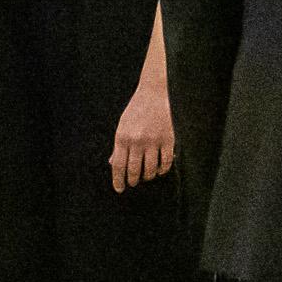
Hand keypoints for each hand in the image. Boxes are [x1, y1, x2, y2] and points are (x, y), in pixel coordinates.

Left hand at [111, 76, 175, 190]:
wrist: (154, 92)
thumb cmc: (137, 109)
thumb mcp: (123, 125)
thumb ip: (118, 145)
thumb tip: (113, 163)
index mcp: (122, 137)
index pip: (118, 165)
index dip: (118, 180)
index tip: (119, 189)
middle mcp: (137, 141)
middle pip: (134, 170)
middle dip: (133, 180)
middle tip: (133, 183)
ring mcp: (153, 141)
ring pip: (150, 169)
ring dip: (148, 176)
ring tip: (146, 177)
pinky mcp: (168, 140)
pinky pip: (165, 162)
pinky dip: (163, 170)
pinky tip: (160, 170)